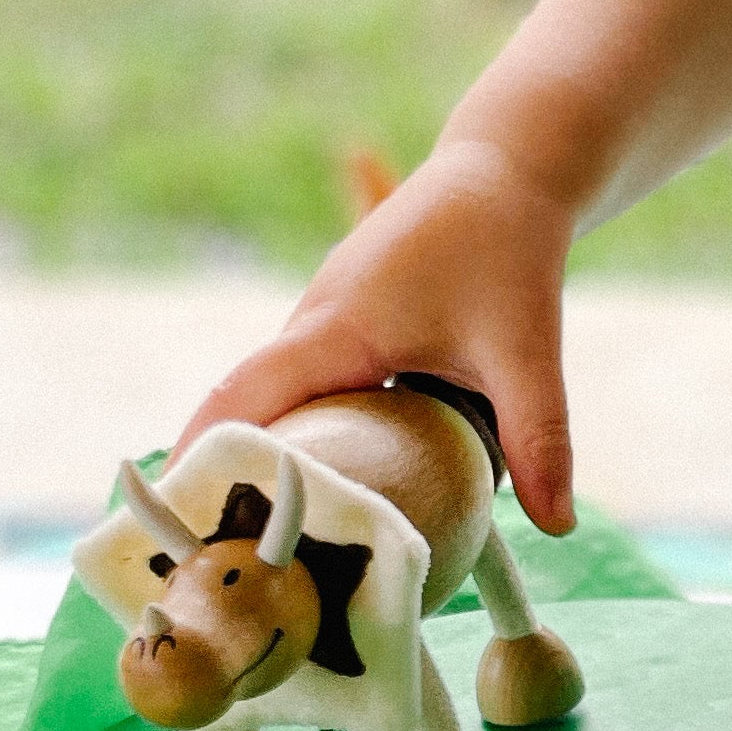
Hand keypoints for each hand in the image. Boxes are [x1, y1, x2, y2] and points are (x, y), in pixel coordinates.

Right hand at [173, 140, 580, 531]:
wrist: (504, 175)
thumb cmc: (509, 251)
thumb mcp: (527, 352)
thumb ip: (538, 438)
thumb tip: (557, 525)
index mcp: (337, 327)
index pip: (245, 395)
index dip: (205, 451)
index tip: (175, 511)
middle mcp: (312, 323)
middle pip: (246, 406)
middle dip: (226, 472)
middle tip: (208, 555)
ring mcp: (321, 322)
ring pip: (276, 397)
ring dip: (263, 453)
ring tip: (249, 537)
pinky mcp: (340, 325)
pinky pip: (302, 386)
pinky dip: (300, 430)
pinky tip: (314, 487)